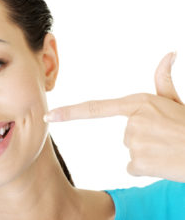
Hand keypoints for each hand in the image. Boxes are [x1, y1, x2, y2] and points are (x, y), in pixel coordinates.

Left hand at [44, 52, 184, 181]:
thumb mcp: (176, 101)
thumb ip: (163, 80)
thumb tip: (170, 53)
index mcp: (137, 104)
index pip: (95, 108)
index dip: (69, 112)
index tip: (49, 116)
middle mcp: (132, 122)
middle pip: (125, 134)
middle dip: (142, 138)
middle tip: (165, 137)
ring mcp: (133, 142)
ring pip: (130, 150)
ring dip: (146, 152)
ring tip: (167, 148)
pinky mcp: (137, 162)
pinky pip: (133, 167)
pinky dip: (145, 167)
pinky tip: (163, 161)